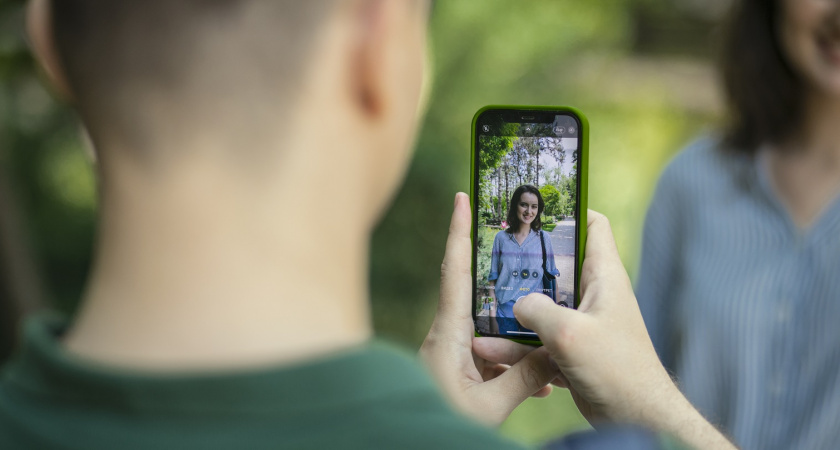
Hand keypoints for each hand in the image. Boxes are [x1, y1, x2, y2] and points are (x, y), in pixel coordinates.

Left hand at [419, 192, 558, 425]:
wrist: (407, 444)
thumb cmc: (439, 424)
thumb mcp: (488, 406)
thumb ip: (524, 378)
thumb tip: (555, 351)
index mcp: (447, 335)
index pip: (455, 271)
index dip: (458, 232)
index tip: (461, 197)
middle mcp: (446, 337)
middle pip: (483, 301)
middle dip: (513, 294)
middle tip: (537, 273)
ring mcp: (451, 354)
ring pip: (492, 336)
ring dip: (520, 349)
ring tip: (550, 367)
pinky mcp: (456, 371)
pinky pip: (490, 360)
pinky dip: (513, 371)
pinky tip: (538, 389)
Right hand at [474, 210, 735, 448]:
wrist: (637, 419)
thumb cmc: (616, 370)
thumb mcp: (568, 332)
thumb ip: (536, 309)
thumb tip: (517, 305)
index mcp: (604, 276)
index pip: (593, 226)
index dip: (568, 212)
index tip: (535, 210)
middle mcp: (595, 295)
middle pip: (556, 267)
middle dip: (524, 265)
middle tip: (492, 258)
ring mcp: (584, 324)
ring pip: (542, 308)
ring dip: (514, 313)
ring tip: (480, 311)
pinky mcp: (575, 351)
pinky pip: (540, 341)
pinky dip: (519, 346)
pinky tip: (491, 351)